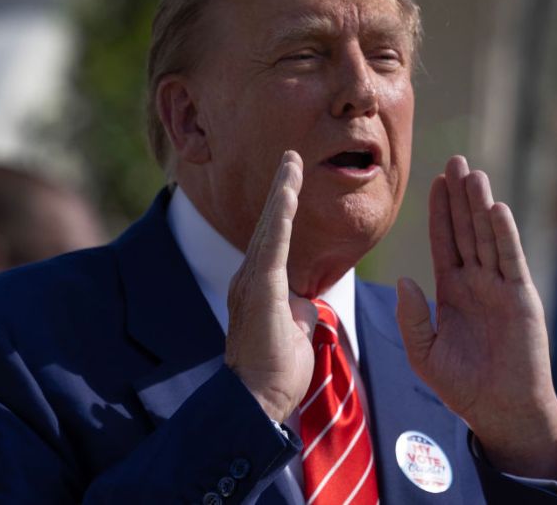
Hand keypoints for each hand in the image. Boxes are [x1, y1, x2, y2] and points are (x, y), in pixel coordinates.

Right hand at [224, 150, 318, 422]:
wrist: (258, 399)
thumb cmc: (277, 372)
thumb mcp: (294, 331)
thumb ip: (298, 309)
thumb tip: (306, 298)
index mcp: (260, 287)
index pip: (275, 239)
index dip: (283, 209)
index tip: (292, 180)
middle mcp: (250, 279)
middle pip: (269, 225)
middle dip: (281, 188)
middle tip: (290, 156)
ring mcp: (251, 283)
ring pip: (270, 229)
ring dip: (281, 193)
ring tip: (291, 163)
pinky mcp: (260, 290)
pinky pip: (274, 246)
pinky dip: (281, 217)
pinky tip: (289, 193)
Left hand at [395, 155, 556, 480]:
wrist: (500, 410)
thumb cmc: (462, 386)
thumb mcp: (424, 353)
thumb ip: (412, 318)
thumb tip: (405, 280)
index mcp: (452, 290)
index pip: (444, 241)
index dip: (440, 212)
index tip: (434, 181)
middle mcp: (477, 281)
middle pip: (466, 229)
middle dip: (460, 197)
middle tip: (455, 160)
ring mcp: (500, 286)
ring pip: (487, 237)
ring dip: (480, 205)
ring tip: (473, 173)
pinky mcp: (520, 297)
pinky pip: (510, 260)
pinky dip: (503, 234)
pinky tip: (496, 209)